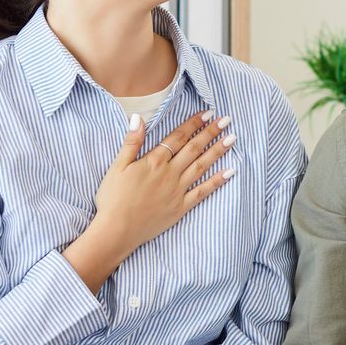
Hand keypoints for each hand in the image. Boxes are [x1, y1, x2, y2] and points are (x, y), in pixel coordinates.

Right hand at [67, 110, 234, 287]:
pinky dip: (217, 181)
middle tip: (226, 120)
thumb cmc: (112, 199)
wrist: (116, 231)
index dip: (193, 124)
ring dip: (218, 151)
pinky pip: (202, 192)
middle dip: (211, 132)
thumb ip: (131, 142)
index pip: (178, 137)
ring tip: (232, 140)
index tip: (208, 113)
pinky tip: (229, 172)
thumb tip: (138, 117)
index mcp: (154, 161)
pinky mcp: (180, 207)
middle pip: (194, 149)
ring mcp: (177, 191)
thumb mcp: (117, 167)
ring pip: (201, 167)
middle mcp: (169, 173)